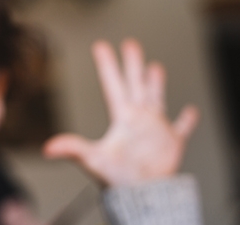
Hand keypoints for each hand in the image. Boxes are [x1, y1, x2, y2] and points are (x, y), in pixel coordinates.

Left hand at [43, 39, 198, 186]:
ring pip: (156, 98)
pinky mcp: (172, 143)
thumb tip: (47, 148)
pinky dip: (188, 120)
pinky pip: (182, 128)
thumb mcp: (94, 160)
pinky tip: (192, 110)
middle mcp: (138, 118)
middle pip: (134, 84)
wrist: (145, 197)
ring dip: (155, 83)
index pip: (113, 85)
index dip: (107, 65)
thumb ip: (73, 149)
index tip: (100, 45)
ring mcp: (155, 130)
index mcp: (122, 117)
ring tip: (154, 67)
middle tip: (130, 43)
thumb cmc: (119, 180)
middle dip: (132, 64)